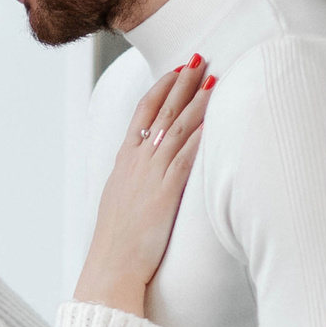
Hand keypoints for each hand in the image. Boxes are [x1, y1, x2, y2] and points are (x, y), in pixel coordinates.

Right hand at [73, 57, 212, 316]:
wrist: (110, 268)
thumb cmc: (117, 244)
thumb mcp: (119, 202)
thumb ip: (133, 181)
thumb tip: (145, 174)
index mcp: (124, 162)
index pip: (141, 114)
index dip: (160, 89)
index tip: (174, 71)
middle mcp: (136, 163)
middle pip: (161, 112)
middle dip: (181, 83)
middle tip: (198, 58)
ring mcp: (150, 175)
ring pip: (176, 128)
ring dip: (196, 101)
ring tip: (212, 78)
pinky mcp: (165, 192)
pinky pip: (186, 156)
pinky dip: (201, 135)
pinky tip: (215, 120)